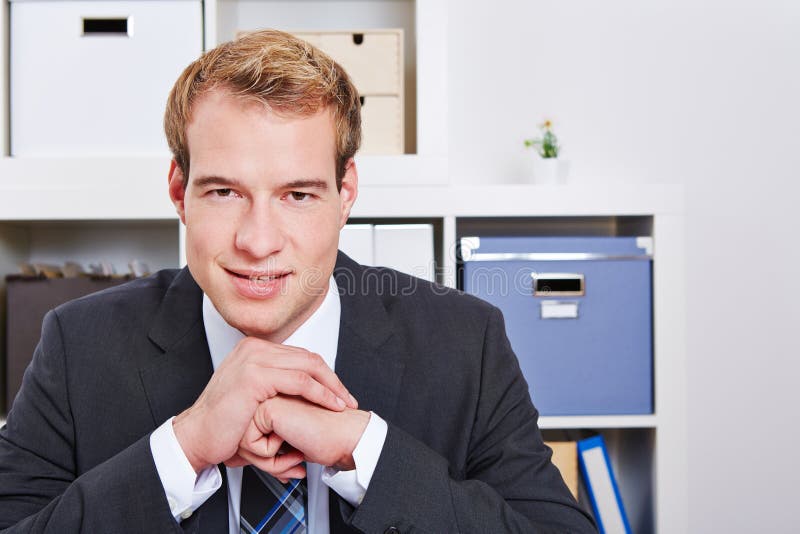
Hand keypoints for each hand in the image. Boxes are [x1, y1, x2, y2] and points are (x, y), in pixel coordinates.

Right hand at [172, 337, 357, 472]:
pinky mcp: (256, 376)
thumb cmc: (223, 422)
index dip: (323, 373)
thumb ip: (272, 382)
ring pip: (308, 367)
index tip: (337, 392)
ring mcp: (254, 360)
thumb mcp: (251, 393)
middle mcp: (254, 348)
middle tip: (346, 398)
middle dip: (332, 379)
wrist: (197, 436)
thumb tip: (299, 385)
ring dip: (332, 387)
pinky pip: (301, 382)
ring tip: (343, 403)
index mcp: (253, 349)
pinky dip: (321, 394)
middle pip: (308, 357)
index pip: (300, 354)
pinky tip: (331, 405)